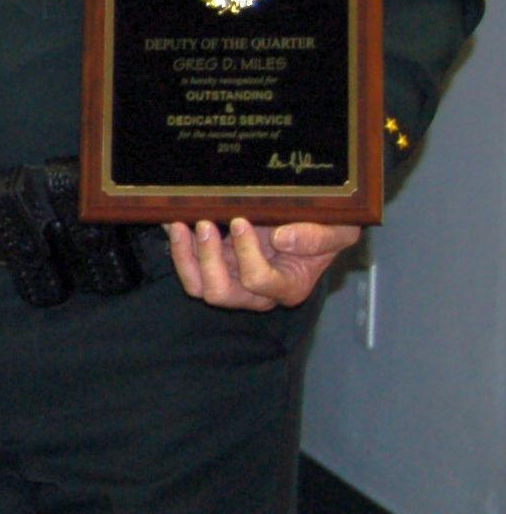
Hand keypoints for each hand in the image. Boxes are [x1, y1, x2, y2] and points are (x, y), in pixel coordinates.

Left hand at [168, 218, 360, 310]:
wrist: (315, 226)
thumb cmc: (328, 231)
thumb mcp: (337, 230)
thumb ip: (317, 237)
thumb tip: (281, 239)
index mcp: (288, 287)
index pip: (257, 281)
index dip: (245, 252)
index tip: (241, 221)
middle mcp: (257, 293)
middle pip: (219, 293)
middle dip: (208, 258)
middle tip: (205, 224)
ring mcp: (234, 280)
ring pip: (198, 286)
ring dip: (185, 256)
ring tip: (182, 225)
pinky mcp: (218, 267)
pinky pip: (189, 268)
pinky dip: (177, 247)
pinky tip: (175, 222)